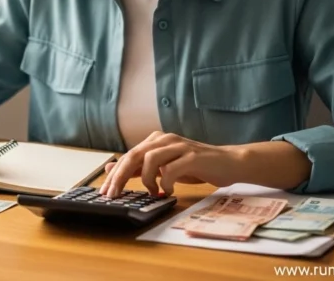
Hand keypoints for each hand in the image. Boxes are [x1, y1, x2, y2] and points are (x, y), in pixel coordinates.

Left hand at [99, 132, 244, 197]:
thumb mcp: (164, 167)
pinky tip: (168, 190)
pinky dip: (165, 182)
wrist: (228, 163)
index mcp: (156, 140)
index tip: (104, 191)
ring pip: (150, 159)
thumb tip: (112, 170)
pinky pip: (171, 169)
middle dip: (120, 177)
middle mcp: (165, 139)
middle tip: (113, 195)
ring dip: (147, 179)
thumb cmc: (195, 166)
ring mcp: (179, 146)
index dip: (114, 174)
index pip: (128, 156)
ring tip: (152, 191)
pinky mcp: (193, 156)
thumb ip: (140, 168)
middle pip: (134, 155)